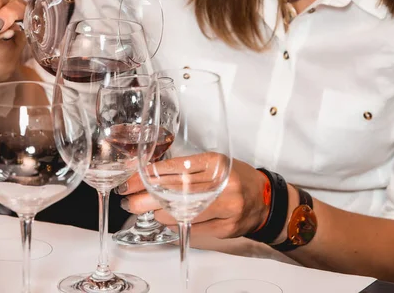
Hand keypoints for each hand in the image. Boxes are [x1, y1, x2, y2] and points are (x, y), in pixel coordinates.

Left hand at [119, 156, 268, 238]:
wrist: (264, 199)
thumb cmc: (233, 178)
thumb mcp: (213, 164)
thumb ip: (186, 168)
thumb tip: (149, 176)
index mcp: (216, 163)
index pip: (175, 169)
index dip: (149, 176)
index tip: (131, 181)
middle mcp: (221, 184)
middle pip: (176, 191)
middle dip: (146, 197)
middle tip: (128, 200)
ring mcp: (226, 208)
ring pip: (183, 213)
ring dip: (159, 213)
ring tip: (146, 210)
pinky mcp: (226, 228)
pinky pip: (193, 229)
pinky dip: (176, 225)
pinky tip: (167, 220)